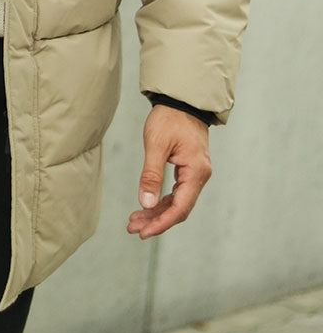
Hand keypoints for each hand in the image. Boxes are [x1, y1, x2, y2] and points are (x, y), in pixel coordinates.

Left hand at [127, 104, 211, 238]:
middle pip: (179, 208)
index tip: (143, 232)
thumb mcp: (156, 145)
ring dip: (156, 212)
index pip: (180, 208)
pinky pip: (176, 192)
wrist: (180, 100)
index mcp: (196, 172)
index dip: (161, 223)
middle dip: (155, 220)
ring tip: (134, 221)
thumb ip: (151, 175)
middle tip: (132, 228)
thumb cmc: (169, 118)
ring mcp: (195, 173)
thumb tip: (145, 204)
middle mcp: (200, 176)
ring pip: (176, 202)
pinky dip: (161, 200)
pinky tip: (146, 207)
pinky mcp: (189, 169)